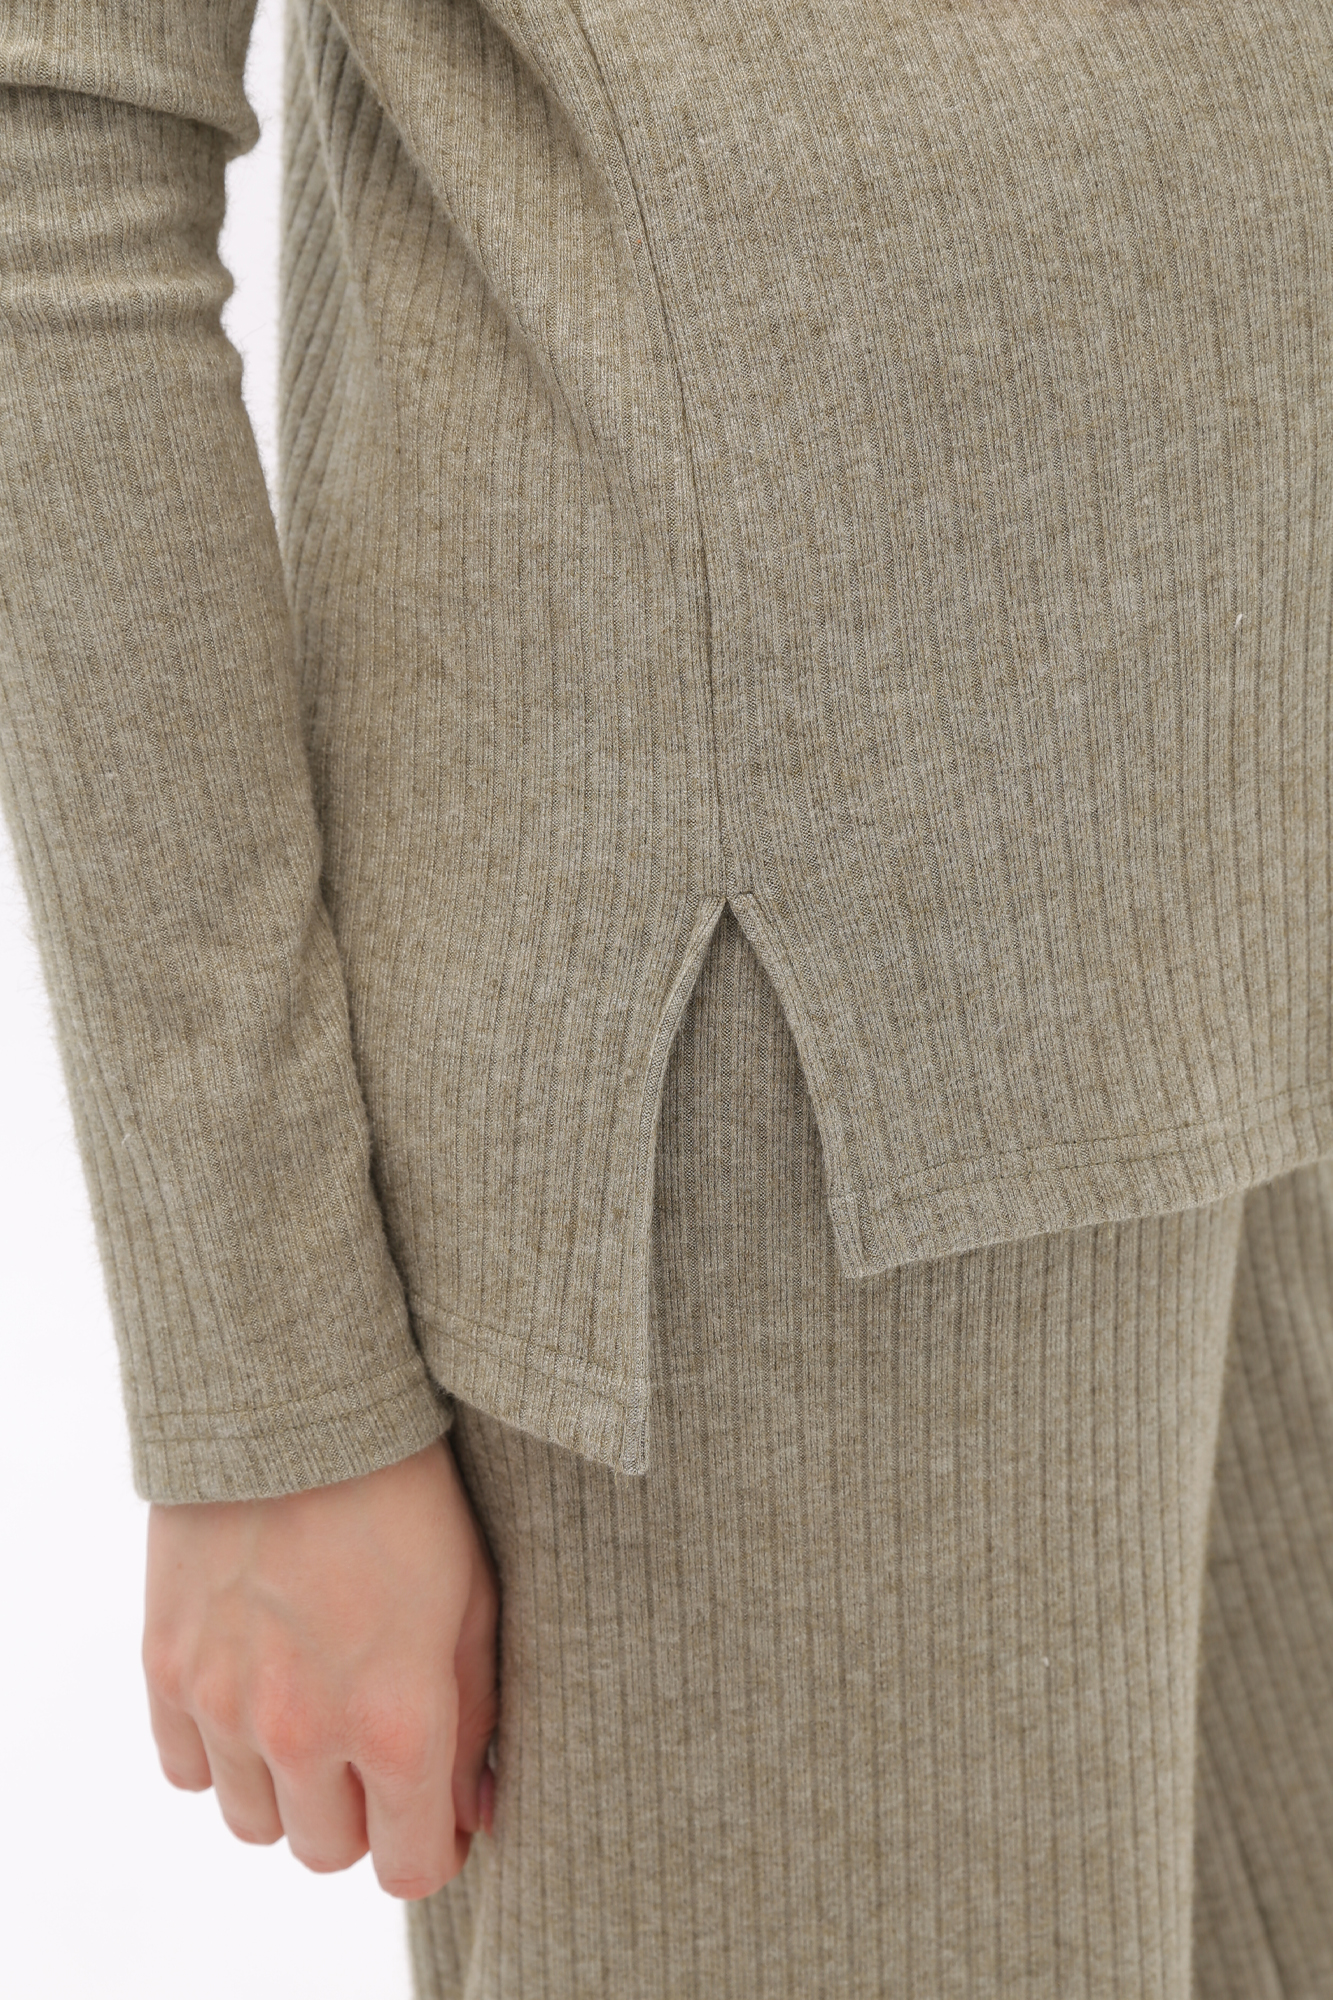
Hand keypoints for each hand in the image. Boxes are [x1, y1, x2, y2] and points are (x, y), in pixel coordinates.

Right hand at [142, 1436, 498, 1898]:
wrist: (297, 1406)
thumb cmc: (408, 1492)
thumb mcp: (474, 1598)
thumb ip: (476, 1718)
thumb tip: (474, 1812)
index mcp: (397, 1720)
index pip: (408, 1866)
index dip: (429, 1850)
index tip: (434, 1817)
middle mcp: (306, 1731)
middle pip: (326, 1854)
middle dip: (361, 1818)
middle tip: (376, 1753)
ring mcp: (226, 1704)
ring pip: (254, 1824)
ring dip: (288, 1792)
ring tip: (315, 1719)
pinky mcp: (167, 1667)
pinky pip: (187, 1771)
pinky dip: (220, 1754)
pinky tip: (255, 1695)